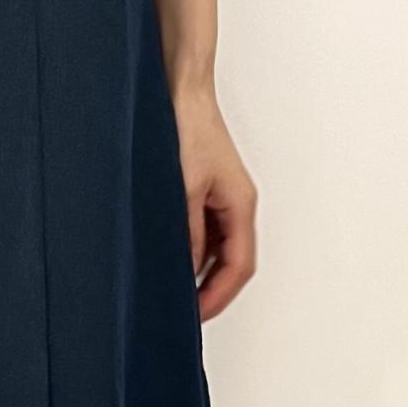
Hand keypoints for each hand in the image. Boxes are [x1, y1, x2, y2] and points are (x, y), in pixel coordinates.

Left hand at [172, 89, 257, 320]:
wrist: (179, 90)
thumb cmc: (187, 126)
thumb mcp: (182, 189)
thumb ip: (186, 232)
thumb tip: (185, 269)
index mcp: (240, 205)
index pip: (239, 266)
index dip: (218, 296)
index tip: (195, 316)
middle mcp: (234, 205)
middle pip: (231, 263)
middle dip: (209, 291)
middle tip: (182, 313)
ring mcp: (220, 198)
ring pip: (216, 249)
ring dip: (198, 272)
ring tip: (172, 292)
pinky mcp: (203, 191)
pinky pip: (202, 233)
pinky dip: (189, 251)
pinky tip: (167, 259)